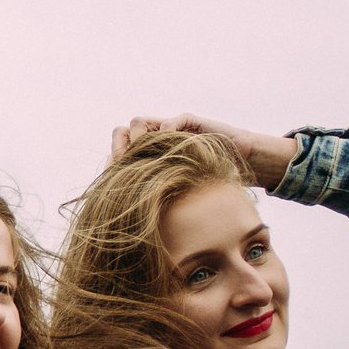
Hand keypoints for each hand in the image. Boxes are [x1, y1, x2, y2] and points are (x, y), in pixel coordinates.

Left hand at [108, 114, 299, 188]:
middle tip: (122, 168)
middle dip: (118, 150)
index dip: (112, 165)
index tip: (109, 181)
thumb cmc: (207, 182)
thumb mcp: (179, 194)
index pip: (118, 154)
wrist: (239, 159)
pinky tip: (167, 150)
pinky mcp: (188, 121)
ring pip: (138, 123)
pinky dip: (166, 132)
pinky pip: (169, 122)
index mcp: (146, 156)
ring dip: (137, 140)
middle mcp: (154, 140)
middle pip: (121, 134)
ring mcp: (169, 128)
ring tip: (141, 159)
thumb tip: (130, 227)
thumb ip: (158, 200)